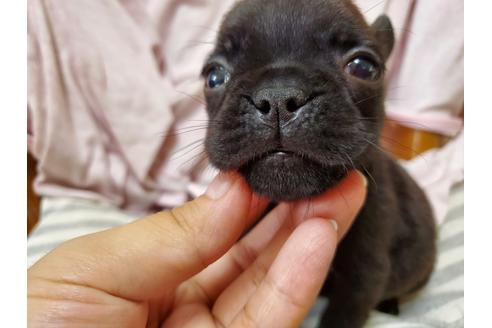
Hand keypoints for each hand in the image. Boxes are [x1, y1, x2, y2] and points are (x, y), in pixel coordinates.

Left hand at [28, 171, 365, 326]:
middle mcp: (190, 313)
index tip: (276, 163)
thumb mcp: (93, 269)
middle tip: (328, 173)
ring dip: (311, 237)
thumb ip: (170, 234)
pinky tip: (319, 236)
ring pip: (273, 286)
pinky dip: (300, 278)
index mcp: (152, 282)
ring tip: (341, 194)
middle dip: (296, 212)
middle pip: (255, 258)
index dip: (250, 200)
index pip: (215, 235)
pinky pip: (272, 320)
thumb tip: (231, 189)